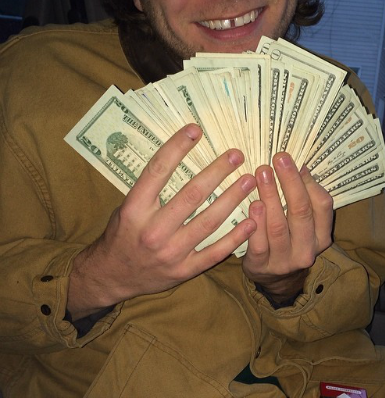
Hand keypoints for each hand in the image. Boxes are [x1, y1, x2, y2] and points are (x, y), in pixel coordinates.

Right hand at [68, 124, 256, 319]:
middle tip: (237, 155)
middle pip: (191, 195)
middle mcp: (153, 230)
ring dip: (232, 199)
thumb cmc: (121, 235)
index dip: (177, 147)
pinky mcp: (183, 271)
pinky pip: (214, 253)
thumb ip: (150, 189)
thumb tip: (178, 157)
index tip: (195, 130)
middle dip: (217, 172)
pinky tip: (252, 222)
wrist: (110, 277)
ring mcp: (170, 252)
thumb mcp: (126, 207)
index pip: (158, 170)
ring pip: (208, 221)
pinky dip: (235, 237)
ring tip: (249, 181)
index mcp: (135, 209)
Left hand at [242, 153, 333, 302]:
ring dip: (270, 197)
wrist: (274, 279)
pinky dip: (256, 223)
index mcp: (321, 235)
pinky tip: (252, 204)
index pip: (322, 204)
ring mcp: (284, 260)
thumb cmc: (289, 239)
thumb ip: (303, 197)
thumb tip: (299, 164)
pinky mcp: (261, 266)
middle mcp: (307, 249)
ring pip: (278, 226)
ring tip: (261, 174)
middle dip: (289, 182)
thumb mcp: (302, 222)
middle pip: (300, 211)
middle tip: (278, 159)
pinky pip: (258, 243)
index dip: (307, 180)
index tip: (293, 159)